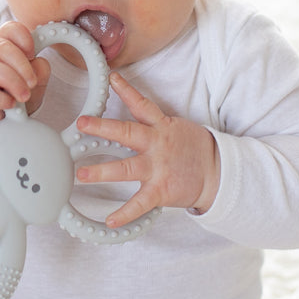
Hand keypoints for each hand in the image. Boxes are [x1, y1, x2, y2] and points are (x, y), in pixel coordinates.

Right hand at [0, 22, 49, 135]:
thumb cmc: (14, 92)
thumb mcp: (34, 82)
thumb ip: (40, 70)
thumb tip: (40, 64)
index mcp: (3, 46)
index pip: (9, 29)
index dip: (23, 37)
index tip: (33, 53)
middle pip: (1, 46)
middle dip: (21, 64)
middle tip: (32, 81)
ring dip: (12, 81)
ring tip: (24, 96)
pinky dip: (0, 99)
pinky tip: (10, 104)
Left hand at [76, 72, 219, 226]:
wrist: (218, 172)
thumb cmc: (192, 148)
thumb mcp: (174, 127)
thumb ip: (152, 121)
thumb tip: (130, 107)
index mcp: (160, 126)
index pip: (141, 104)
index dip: (126, 90)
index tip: (111, 79)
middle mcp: (157, 144)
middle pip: (127, 132)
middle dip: (102, 128)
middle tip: (81, 124)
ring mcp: (158, 168)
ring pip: (126, 168)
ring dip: (102, 171)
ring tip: (81, 174)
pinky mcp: (162, 190)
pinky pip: (140, 203)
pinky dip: (125, 213)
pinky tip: (110, 220)